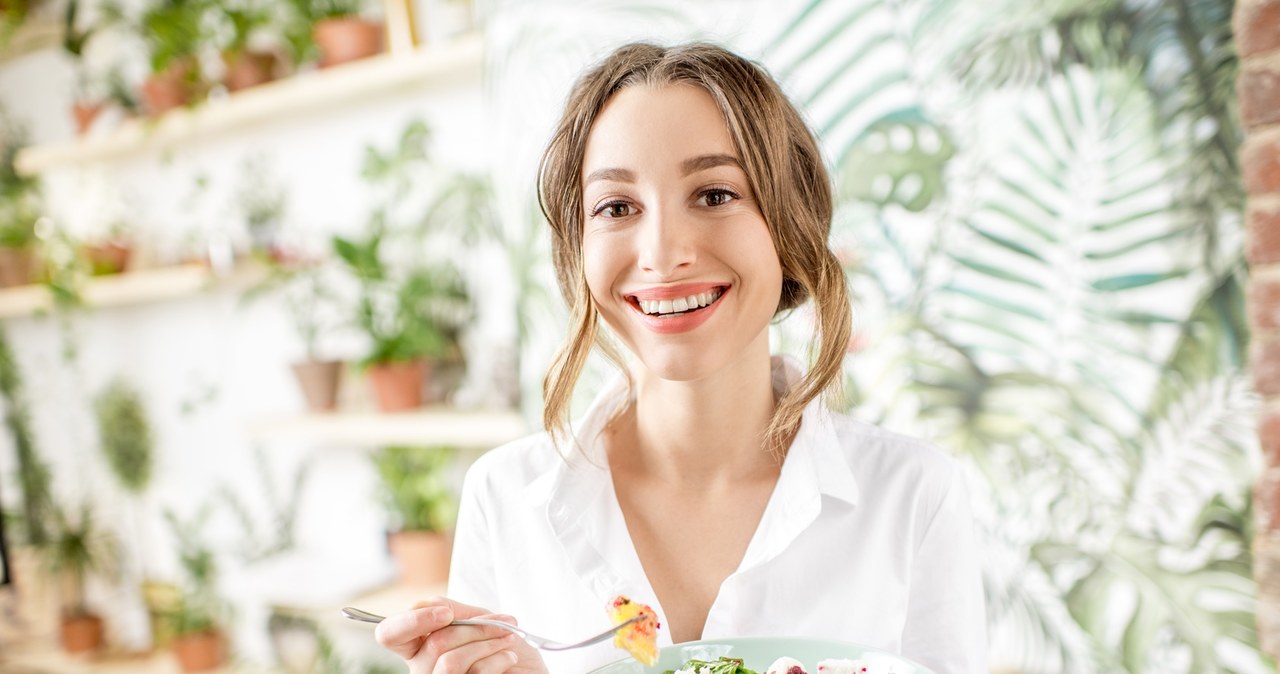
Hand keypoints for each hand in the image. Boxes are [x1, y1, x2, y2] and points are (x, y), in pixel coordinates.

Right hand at [375, 596, 549, 673]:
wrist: (527, 669)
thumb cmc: (501, 644)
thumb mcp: (475, 619)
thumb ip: (449, 609)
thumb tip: (428, 606)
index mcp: (418, 647)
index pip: (389, 634)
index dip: (412, 621)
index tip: (446, 613)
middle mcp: (422, 670)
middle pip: (433, 643)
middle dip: (475, 628)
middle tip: (504, 623)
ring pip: (450, 661)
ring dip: (488, 643)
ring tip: (508, 639)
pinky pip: (474, 673)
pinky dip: (498, 659)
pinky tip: (508, 657)